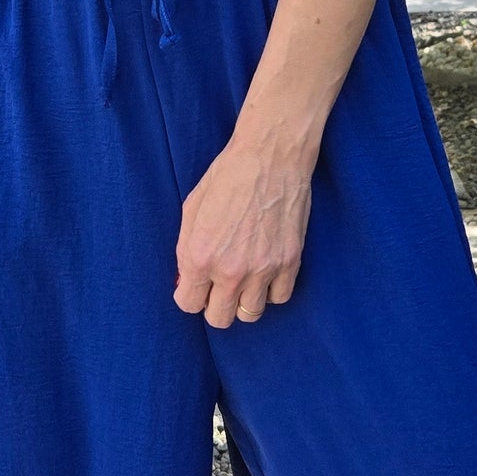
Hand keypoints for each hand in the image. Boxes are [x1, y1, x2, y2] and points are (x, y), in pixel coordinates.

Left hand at [174, 131, 315, 326]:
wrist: (271, 158)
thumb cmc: (227, 177)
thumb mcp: (191, 209)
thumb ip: (186, 248)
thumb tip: (188, 276)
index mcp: (199, 257)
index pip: (188, 304)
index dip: (189, 296)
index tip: (195, 286)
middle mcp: (230, 270)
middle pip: (219, 318)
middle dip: (213, 305)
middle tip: (217, 287)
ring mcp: (263, 270)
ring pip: (250, 314)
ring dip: (243, 302)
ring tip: (242, 283)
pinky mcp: (290, 262)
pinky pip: (279, 298)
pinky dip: (270, 291)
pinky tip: (265, 274)